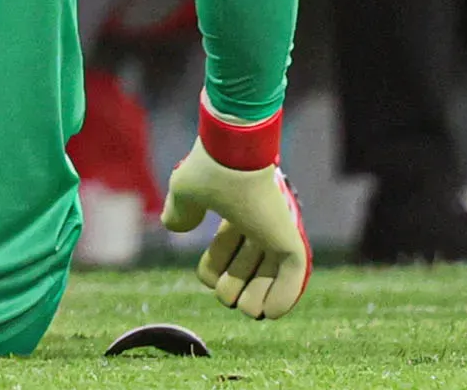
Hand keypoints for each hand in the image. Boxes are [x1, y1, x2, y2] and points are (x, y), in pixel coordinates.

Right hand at [160, 98, 310, 319]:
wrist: (232, 152)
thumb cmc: (209, 168)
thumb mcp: (186, 192)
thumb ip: (180, 210)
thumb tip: (174, 225)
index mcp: (233, 209)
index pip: (226, 248)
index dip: (216, 268)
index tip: (208, 279)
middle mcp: (257, 220)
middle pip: (249, 264)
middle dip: (236, 286)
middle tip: (227, 298)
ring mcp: (275, 229)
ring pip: (272, 274)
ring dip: (259, 298)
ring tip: (247, 311)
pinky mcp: (289, 238)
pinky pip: (293, 275)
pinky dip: (284, 297)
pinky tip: (270, 313)